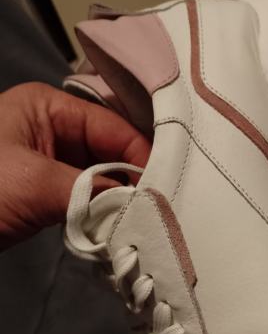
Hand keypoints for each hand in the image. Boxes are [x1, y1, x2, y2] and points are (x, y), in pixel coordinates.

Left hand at [0, 82, 150, 249]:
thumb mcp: (32, 183)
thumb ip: (92, 190)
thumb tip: (142, 204)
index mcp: (47, 107)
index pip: (112, 126)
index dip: (143, 155)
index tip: (169, 187)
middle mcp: (53, 128)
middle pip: (111, 149)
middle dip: (135, 178)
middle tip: (164, 206)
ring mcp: (49, 162)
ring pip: (101, 175)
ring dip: (120, 198)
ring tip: (148, 219)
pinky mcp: (45, 192)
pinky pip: (86, 197)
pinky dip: (102, 211)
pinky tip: (121, 225)